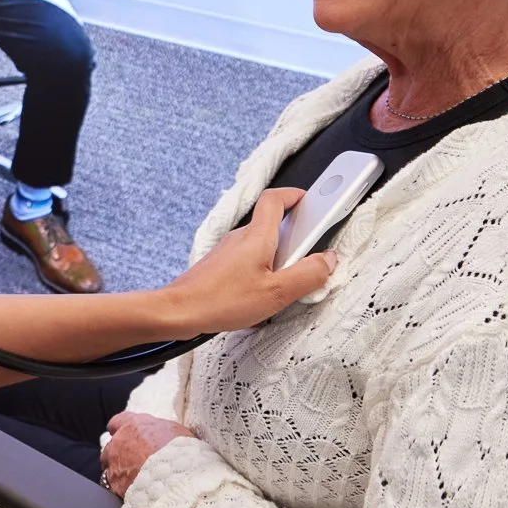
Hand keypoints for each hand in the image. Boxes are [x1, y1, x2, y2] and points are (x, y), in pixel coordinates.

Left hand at [101, 411, 193, 497]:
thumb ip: (162, 431)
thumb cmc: (180, 453)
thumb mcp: (176, 431)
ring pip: (108, 464)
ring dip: (117, 468)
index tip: (123, 433)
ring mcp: (115, 463)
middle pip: (111, 445)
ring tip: (131, 477)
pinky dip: (119, 486)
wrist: (176, 479)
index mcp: (135, 425)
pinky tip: (130, 490)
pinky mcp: (115, 484)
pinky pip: (112, 484)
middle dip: (119, 452)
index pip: (117, 421)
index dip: (120, 428)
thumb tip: (165, 434)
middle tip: (132, 460)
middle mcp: (120, 442)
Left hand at [158, 187, 331, 333]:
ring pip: (261, 244)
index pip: (275, 199)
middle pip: (272, 223)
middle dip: (295, 234)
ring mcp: (228, 251)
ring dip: (279, 255)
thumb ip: (307, 275)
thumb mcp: (276, 293)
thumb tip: (329, 260)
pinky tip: (263, 292)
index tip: (313, 201)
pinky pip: (249, 258)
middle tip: (309, 253)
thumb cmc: (221, 301)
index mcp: (257, 236)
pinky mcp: (221, 265)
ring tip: (287, 282)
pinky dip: (263, 268)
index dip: (295, 195)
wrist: (179, 311)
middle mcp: (241, 237)